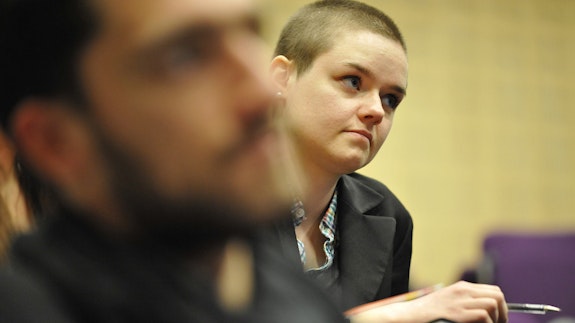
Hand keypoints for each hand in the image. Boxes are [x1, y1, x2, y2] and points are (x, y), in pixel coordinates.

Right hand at [349, 281, 507, 322]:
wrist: (408, 316)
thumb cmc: (427, 314)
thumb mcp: (448, 303)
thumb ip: (465, 303)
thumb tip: (487, 313)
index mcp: (461, 288)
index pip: (493, 291)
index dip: (501, 307)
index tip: (498, 320)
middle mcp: (462, 291)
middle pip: (497, 295)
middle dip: (503, 313)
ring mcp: (459, 301)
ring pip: (493, 304)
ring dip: (495, 319)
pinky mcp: (456, 313)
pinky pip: (483, 316)